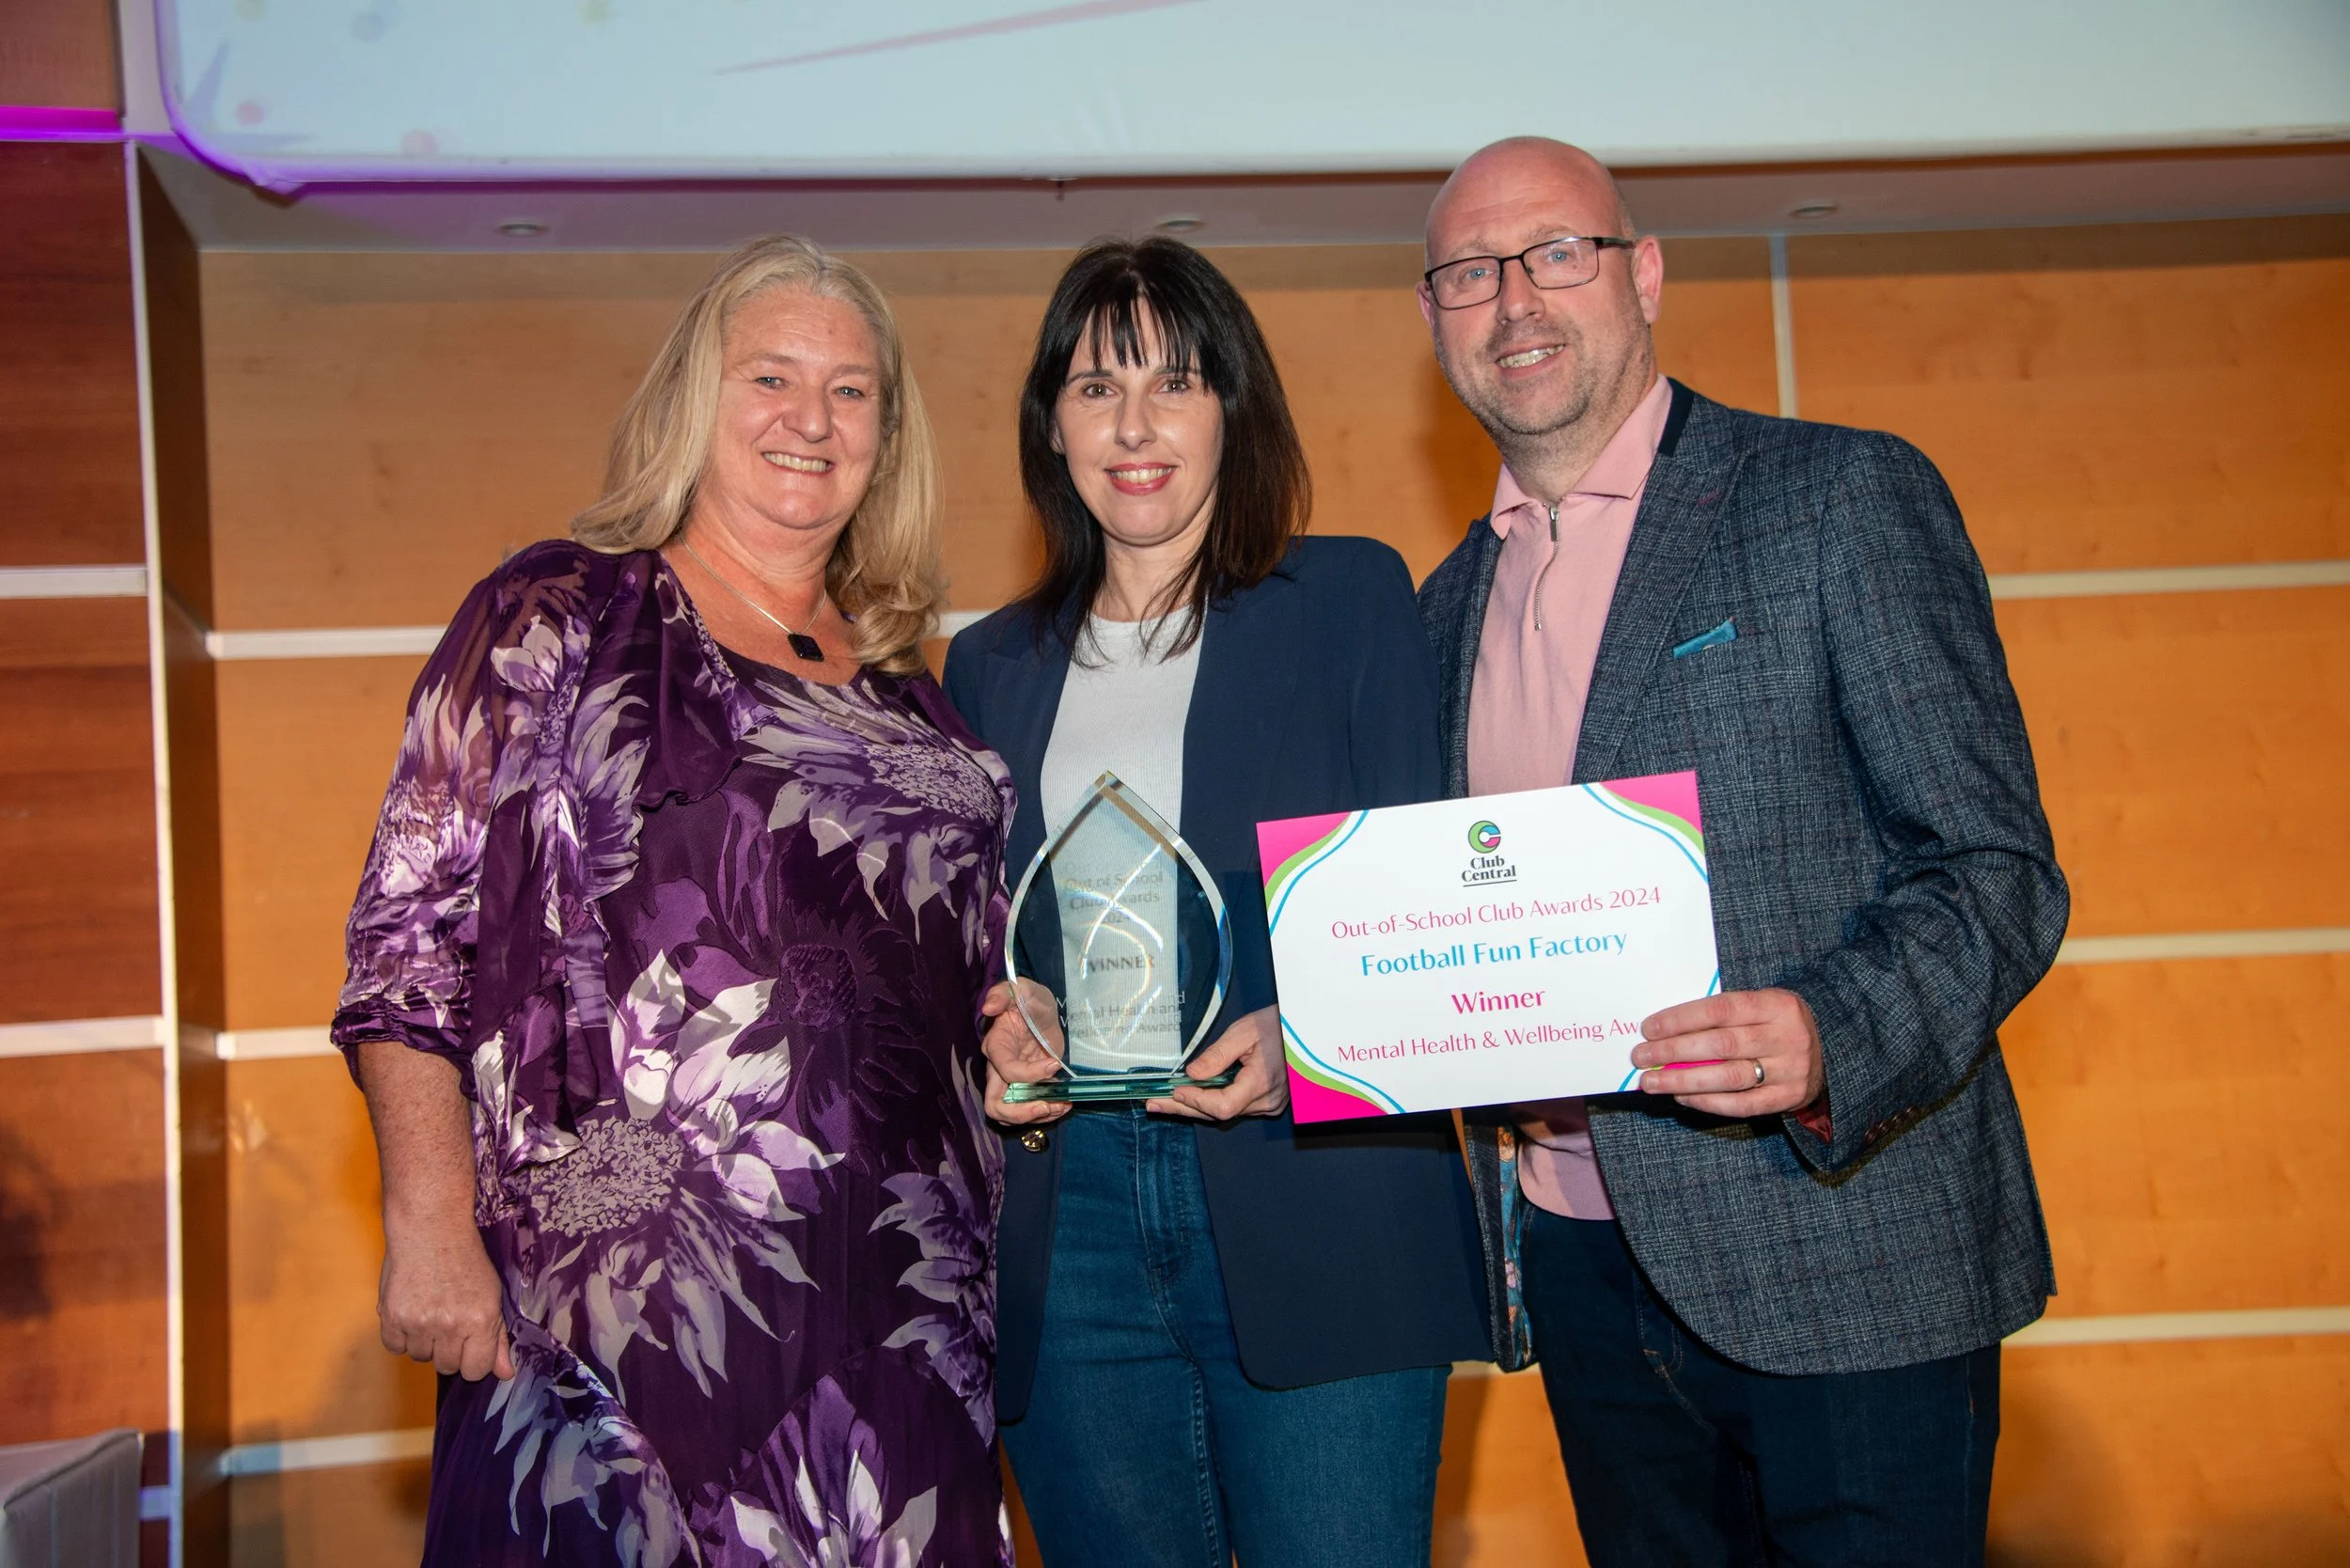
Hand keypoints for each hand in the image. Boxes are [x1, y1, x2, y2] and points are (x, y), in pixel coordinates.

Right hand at [378, 1212, 513, 1380]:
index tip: (470, 1343)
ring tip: (429, 1310)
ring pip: (420, 1357)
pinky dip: (400, 1335)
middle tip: (449, 1320)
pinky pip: (394, 1347)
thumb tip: (505, 1374)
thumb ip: (497, 1339)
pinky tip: (410, 1312)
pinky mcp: (391, 1317)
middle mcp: (450, 1326)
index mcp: (480, 1321)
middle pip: (447, 1366)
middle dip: (450, 1349)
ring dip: (424, 1341)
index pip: (475, 1371)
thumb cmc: (466, 1259)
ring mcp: (418, 1323)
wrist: (430, 1229)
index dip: (473, 1359)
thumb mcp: (492, 1295)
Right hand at [980, 979, 1071, 1125]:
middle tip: (1047, 1106)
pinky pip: (1030, 1108)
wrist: (1042, 1010)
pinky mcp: (1029, 1086)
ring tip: (1062, 1106)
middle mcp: (999, 1069)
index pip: (1007, 1071)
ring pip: (1012, 1113)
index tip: (1054, 1063)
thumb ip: (1003, 993)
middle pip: (995, 1105)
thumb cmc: (1029, 999)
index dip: (1030, 1073)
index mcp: (996, 1046)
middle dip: (1021, 1112)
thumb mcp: (1021, 989)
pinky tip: (1064, 1103)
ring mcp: (1014, 1081)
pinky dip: (1048, 1112)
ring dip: (1038, 1115)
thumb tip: (989, 1007)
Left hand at [1148, 1006, 1288, 1121]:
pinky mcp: (1268, 1103)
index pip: (1223, 1106)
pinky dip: (1212, 1102)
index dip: (1196, 1100)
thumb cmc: (1278, 1026)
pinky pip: (1235, 1107)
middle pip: (1219, 1114)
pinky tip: (1192, 1097)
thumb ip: (1218, 1054)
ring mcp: (1269, 1104)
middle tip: (1153, 1104)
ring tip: (1165, 1101)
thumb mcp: (1244, 1032)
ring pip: (1225, 1112)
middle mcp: (1266, 1100)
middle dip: (1184, 1107)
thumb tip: (1191, 1073)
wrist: (1305, 1031)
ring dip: (1195, 1106)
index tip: (1175, 1089)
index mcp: (1261, 1082)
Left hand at [1629, 988, 1825, 1118]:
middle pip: (1721, 1045)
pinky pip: (1743, 1104)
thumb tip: (1666, 1031)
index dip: (1681, 1019)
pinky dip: (1708, 1102)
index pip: (1721, 1010)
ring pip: (1729, 1077)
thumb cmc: (1778, 1023)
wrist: (1833, 1047)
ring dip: (1684, 1080)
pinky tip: (1682, 1096)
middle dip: (1674, 1051)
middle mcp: (1786, 1037)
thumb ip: (1723, 1015)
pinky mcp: (1789, 1098)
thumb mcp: (1761, 1005)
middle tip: (1640, 1057)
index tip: (1648, 1028)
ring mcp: (1790, 1071)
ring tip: (1651, 1081)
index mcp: (1776, 1005)